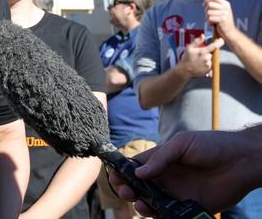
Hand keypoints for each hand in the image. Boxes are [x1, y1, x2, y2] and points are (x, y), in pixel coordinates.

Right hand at [108, 129, 257, 214]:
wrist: (241, 161)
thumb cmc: (212, 146)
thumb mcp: (182, 144)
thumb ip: (160, 158)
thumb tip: (138, 172)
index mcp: (161, 160)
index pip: (135, 165)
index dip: (122, 170)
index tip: (113, 175)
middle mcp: (166, 177)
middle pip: (139, 186)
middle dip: (127, 189)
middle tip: (125, 191)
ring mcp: (177, 193)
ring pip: (151, 202)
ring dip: (141, 204)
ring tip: (140, 203)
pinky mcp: (189, 207)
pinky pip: (170, 214)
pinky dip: (159, 215)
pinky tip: (155, 213)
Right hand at [179, 34, 222, 77]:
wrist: (184, 70)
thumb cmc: (186, 58)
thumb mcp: (189, 48)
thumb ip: (197, 41)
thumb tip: (203, 35)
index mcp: (203, 52)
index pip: (214, 46)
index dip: (219, 42)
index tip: (221, 40)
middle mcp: (207, 58)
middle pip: (212, 53)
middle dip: (208, 53)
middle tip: (200, 54)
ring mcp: (208, 65)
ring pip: (211, 59)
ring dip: (207, 58)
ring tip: (199, 60)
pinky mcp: (209, 70)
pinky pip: (210, 65)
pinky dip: (207, 64)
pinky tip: (200, 64)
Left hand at [204, 0, 236, 39]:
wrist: (230, 32)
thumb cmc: (222, 21)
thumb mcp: (218, 11)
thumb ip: (212, 4)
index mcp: (225, 4)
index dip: (208, 0)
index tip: (206, 6)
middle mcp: (226, 7)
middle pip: (209, 4)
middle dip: (206, 10)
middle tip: (209, 15)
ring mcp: (225, 13)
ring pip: (208, 12)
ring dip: (207, 18)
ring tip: (212, 21)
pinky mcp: (223, 20)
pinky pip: (210, 18)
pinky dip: (209, 23)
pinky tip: (213, 24)